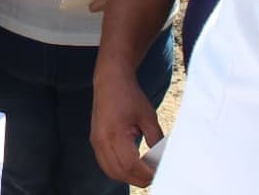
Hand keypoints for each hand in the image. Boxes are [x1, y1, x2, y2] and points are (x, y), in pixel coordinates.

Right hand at [90, 65, 162, 186]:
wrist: (110, 81)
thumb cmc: (129, 96)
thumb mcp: (149, 117)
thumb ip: (156, 140)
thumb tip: (163, 161)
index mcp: (114, 133)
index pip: (130, 164)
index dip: (147, 173)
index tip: (161, 173)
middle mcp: (101, 140)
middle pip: (120, 172)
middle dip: (139, 178)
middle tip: (156, 175)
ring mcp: (96, 142)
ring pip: (111, 172)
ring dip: (129, 177)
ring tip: (146, 173)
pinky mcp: (95, 142)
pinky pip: (106, 165)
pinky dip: (120, 171)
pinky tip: (133, 167)